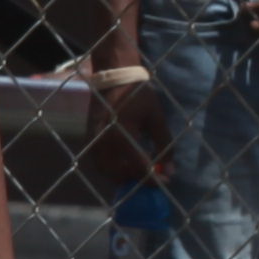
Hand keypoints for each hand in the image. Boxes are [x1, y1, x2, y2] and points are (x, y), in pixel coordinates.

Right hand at [89, 57, 171, 189]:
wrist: (114, 76)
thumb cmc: (139, 94)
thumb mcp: (157, 118)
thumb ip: (164, 146)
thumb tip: (169, 171)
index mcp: (122, 135)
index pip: (138, 167)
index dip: (152, 179)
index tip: (165, 182)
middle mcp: (104, 141)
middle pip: (119, 174)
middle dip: (136, 181)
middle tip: (151, 179)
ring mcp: (93, 141)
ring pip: (106, 172)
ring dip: (122, 177)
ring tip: (138, 173)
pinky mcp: (89, 138)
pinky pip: (98, 162)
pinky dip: (111, 169)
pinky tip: (125, 166)